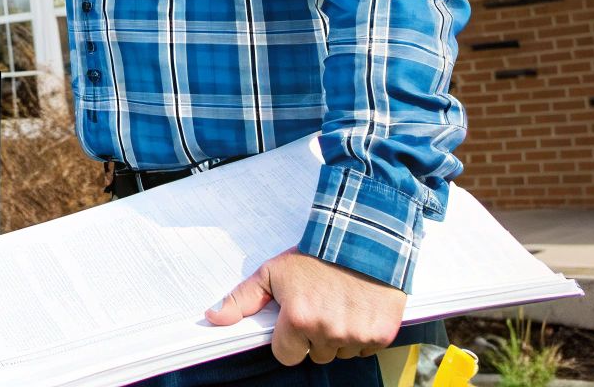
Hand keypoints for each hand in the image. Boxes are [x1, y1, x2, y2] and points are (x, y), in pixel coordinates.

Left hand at [206, 249, 403, 363]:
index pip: (285, 355)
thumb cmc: (316, 255)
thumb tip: (212, 317)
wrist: (364, 239)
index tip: (295, 319)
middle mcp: (327, 331)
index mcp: (298, 318)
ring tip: (340, 305)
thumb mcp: (273, 272)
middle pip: (315, 355)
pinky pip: (365, 349)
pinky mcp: (381, 334)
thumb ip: (241, 298)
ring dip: (339, 336)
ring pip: (340, 353)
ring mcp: (356, 335)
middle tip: (320, 306)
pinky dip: (363, 334)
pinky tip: (358, 309)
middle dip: (314, 336)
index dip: (288, 339)